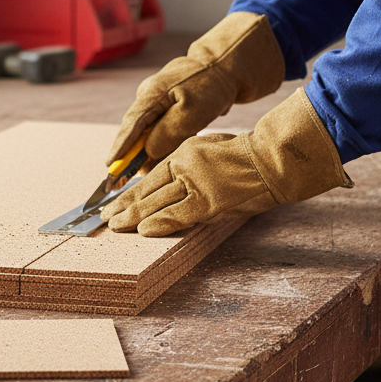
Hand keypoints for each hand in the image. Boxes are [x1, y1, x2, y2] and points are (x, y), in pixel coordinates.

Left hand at [102, 88, 351, 236]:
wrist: (273, 159)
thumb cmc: (248, 156)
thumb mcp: (211, 151)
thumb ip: (191, 166)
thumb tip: (175, 183)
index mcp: (184, 153)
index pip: (151, 177)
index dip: (132, 191)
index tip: (116, 201)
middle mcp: (185, 166)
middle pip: (148, 190)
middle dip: (125, 205)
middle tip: (106, 217)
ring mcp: (195, 184)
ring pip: (157, 202)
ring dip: (134, 216)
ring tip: (116, 226)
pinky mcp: (209, 202)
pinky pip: (178, 215)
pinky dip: (159, 223)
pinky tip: (142, 230)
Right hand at [106, 12, 284, 166]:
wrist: (223, 65)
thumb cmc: (210, 86)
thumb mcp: (192, 113)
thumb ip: (167, 133)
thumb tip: (147, 152)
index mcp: (151, 95)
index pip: (130, 126)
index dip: (119, 148)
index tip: (110, 166)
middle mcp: (148, 96)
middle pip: (134, 131)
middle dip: (128, 155)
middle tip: (120, 179)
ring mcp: (155, 99)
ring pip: (146, 130)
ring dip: (145, 151)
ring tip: (140, 173)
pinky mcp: (165, 104)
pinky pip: (157, 127)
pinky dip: (158, 142)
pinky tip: (159, 156)